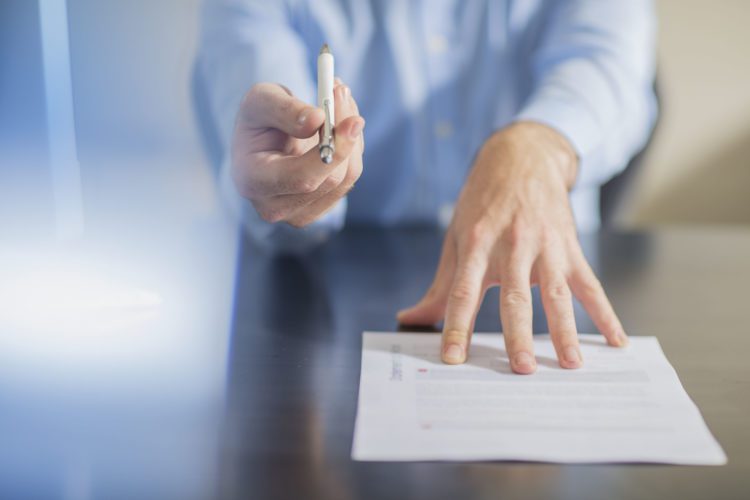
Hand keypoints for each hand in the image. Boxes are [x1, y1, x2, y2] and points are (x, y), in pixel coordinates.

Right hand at [231, 81, 364, 226]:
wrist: (261, 141)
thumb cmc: (257, 120)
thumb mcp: (260, 101)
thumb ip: (285, 110)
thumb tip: (318, 120)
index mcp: (252, 181)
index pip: (302, 178)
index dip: (333, 151)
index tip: (353, 121)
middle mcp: (274, 207)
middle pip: (330, 179)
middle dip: (344, 136)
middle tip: (343, 92)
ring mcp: (299, 215)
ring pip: (346, 177)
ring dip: (351, 136)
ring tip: (338, 100)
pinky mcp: (319, 210)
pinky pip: (349, 178)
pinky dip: (351, 147)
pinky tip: (338, 126)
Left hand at [397, 122, 627, 373]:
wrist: (521, 159)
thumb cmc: (482, 204)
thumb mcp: (456, 238)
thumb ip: (440, 286)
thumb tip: (409, 319)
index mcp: (476, 245)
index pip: (463, 293)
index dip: (456, 326)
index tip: (453, 358)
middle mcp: (512, 246)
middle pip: (514, 297)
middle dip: (518, 334)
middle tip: (521, 368)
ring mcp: (545, 247)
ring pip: (556, 293)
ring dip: (565, 330)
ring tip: (570, 363)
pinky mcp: (570, 248)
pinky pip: (589, 285)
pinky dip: (605, 313)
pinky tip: (615, 340)